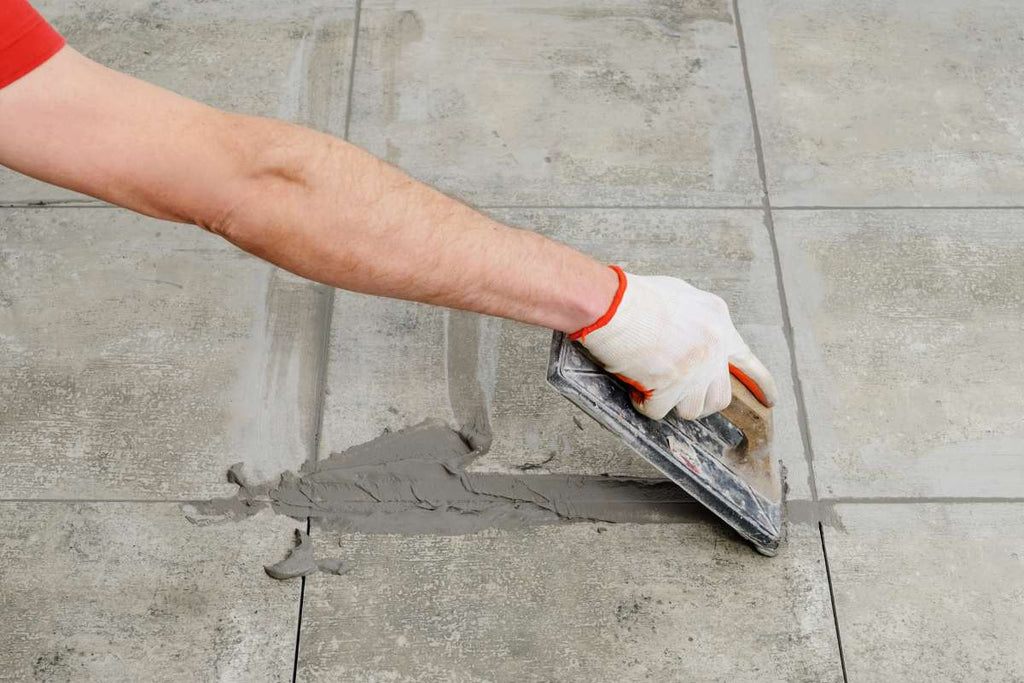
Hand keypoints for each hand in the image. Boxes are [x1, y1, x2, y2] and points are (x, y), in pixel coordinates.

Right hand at [572, 267, 777, 420]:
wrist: (613, 304)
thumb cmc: (635, 297)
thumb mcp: (679, 296)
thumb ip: (694, 321)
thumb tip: (691, 339)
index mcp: (717, 322)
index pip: (746, 360)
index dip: (760, 384)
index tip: (769, 402)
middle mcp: (713, 348)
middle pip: (720, 396)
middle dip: (700, 401)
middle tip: (679, 395)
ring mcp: (694, 370)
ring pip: (692, 409)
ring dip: (671, 403)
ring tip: (651, 384)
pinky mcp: (670, 387)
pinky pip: (658, 411)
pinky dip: (644, 403)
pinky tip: (634, 387)